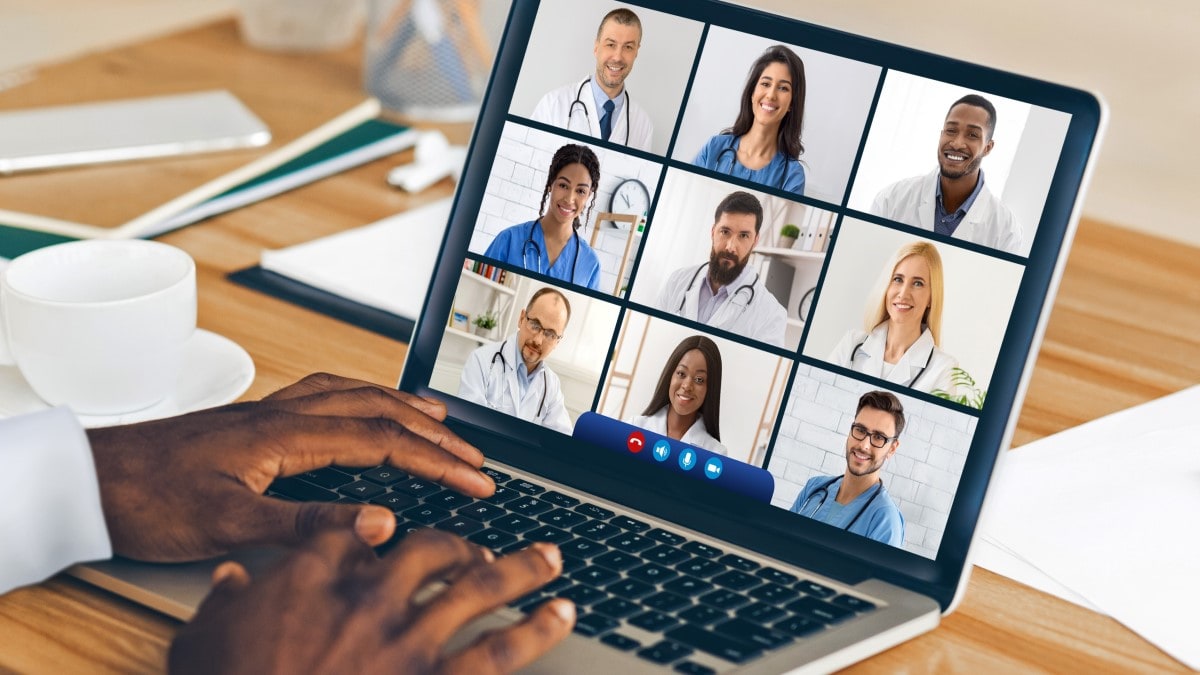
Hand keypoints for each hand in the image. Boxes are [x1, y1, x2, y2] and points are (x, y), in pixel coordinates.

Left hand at [87, 372, 493, 560]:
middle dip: (436, 433)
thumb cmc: (148, 499)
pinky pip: (324, 394)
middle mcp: (283, 413)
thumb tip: (380, 522)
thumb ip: (308, 524)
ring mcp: (268, 412)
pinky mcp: (253, 421)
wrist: (91, 479)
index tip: (476, 481)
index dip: (438, 461)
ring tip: (438, 417)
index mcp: (286, 433)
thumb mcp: (230, 524)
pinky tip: (360, 407)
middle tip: (476, 456)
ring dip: (403, 406)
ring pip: (354, 394)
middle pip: (379, 409)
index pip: (384, 440)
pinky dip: (361, 397)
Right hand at [169, 530, 574, 674]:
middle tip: (479, 550)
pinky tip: (562, 613)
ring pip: (478, 585)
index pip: (354, 532)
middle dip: (459, 545)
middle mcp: (370, 595)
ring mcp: (407, 637)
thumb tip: (228, 580)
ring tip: (550, 558)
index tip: (389, 531)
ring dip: (521, 569)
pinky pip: (499, 649)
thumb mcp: (203, 642)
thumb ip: (223, 603)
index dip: (375, 530)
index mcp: (313, 576)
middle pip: (428, 548)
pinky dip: (537, 629)